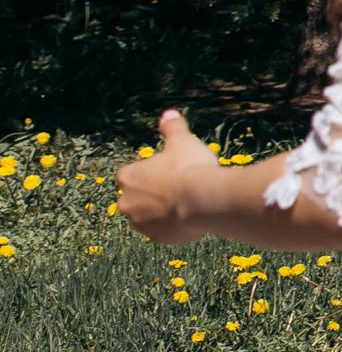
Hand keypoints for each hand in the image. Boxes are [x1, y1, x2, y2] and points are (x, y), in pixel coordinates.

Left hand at [116, 111, 215, 243]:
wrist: (203, 200)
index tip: (167, 171)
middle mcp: (127, 202)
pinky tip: (189, 218)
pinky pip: (163, 232)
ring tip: (186, 204)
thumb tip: (168, 113)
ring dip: (161, 212)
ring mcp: (141, 223)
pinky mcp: (157, 238)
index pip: (130, 174)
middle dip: (152, 195)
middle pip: (136, 198)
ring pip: (148, 216)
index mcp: (128, 177)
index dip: (149, 173)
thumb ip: (172, 128)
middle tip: (177, 188)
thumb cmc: (189, 167)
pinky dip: (172, 227)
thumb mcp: (182, 142)